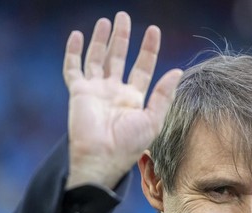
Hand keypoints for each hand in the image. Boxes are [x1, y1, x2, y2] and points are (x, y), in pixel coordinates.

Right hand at [63, 12, 182, 189]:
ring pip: (97, 58)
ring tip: (106, 21)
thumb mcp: (153, 119)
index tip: (154, 30)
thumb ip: (163, 95)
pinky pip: (73, 68)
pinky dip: (74, 52)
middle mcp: (115, 92)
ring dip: (101, 40)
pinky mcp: (79, 92)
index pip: (143, 67)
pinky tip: (77, 35)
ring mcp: (96, 90)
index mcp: (134, 98)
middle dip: (122, 37)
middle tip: (124, 16)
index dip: (149, 49)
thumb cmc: (129, 145)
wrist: (102, 158)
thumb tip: (177, 71)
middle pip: (119, 57)